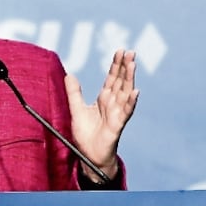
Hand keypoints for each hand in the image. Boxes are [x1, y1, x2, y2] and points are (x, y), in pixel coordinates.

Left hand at [64, 49, 138, 180]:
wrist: (89, 156)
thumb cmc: (86, 134)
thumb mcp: (76, 109)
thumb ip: (73, 93)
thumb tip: (69, 75)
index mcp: (104, 99)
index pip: (112, 78)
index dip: (116, 65)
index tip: (120, 50)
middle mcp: (113, 104)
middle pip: (121, 81)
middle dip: (125, 66)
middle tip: (130, 51)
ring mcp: (117, 113)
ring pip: (126, 93)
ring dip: (130, 78)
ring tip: (133, 64)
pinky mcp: (117, 125)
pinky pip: (125, 112)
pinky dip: (131, 101)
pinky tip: (135, 91)